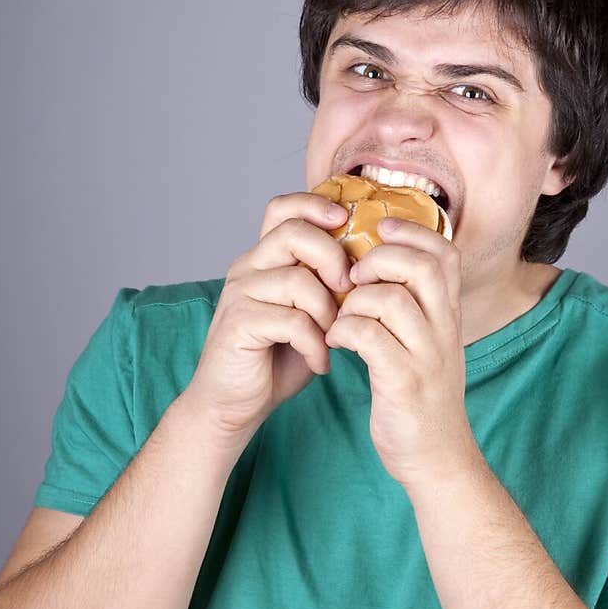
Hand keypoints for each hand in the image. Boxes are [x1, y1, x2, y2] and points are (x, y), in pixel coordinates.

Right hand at [184, 192, 355, 444]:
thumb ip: (329, 286)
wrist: (234, 403)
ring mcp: (240, 294)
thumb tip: (374, 265)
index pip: (283, 208)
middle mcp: (248, 267)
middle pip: (294, 232)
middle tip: (349, 290)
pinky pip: (291, 320)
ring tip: (334, 338)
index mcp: (265, 258)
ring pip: (297, 279)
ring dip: (328, 311)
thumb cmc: (276, 358)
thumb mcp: (311, 314)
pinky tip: (319, 363)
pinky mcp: (238, 323)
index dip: (315, 205)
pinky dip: (314, 344)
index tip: (346, 220)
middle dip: (333, 257)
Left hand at [324, 215, 478, 493]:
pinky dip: (344, 331)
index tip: (379, 229)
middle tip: (352, 275)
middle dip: (380, 258)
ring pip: (392, 299)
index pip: (445, 253)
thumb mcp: (427, 344)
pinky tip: (335, 341)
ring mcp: (426, 357)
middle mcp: (444, 330)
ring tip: (340, 315)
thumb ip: (414, 307)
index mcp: (448, 316)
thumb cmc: (421, 397)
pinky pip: (369, 337)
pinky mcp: (404, 383)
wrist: (437, 459)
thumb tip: (378, 264)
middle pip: (423, 266)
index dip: (412, 231)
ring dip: (354, 299)